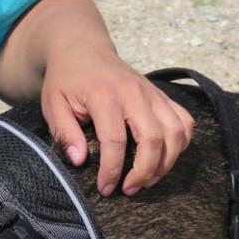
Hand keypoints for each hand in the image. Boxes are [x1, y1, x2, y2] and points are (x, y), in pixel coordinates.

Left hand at [42, 50, 192, 196]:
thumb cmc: (66, 79)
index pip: (115, 140)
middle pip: (153, 138)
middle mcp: (134, 92)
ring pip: (176, 132)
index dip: (112, 170)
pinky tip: (164, 158)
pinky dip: (181, 143)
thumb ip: (65, 133)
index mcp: (105, 94)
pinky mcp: (162, 95)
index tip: (106, 188)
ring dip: (166, 162)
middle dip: (144, 171)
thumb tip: (79, 161)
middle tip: (129, 189)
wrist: (82, 49)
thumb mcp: (53, 104)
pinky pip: (184, 121)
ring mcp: (152, 92)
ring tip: (147, 179)